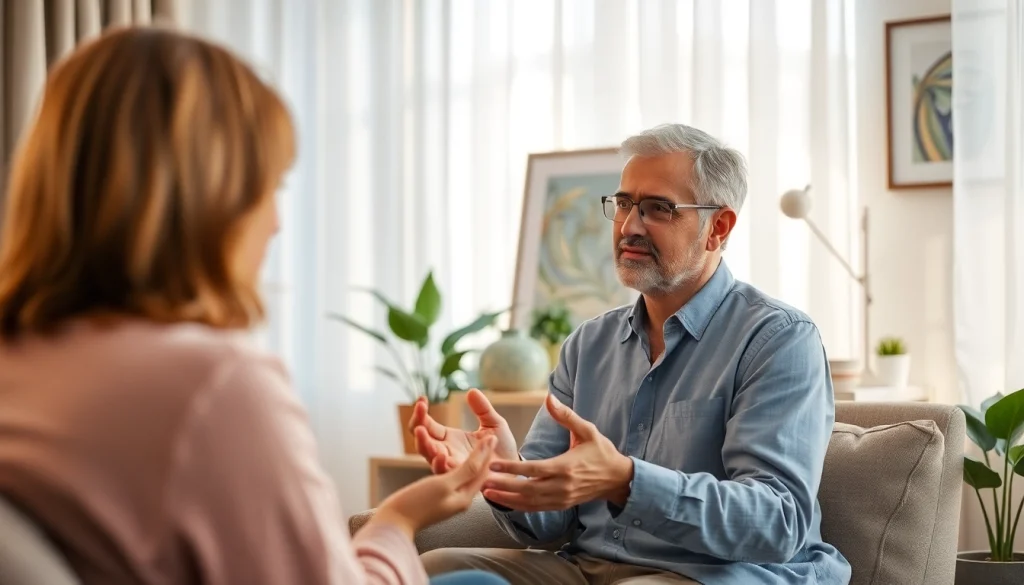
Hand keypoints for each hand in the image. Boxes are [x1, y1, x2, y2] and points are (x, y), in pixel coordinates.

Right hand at [372, 436, 497, 538]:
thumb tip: (487, 451)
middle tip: (487, 436)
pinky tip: (444, 454)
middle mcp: (459, 498)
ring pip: (459, 472)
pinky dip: (446, 462)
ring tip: (472, 442)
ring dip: (464, 456)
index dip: (488, 452)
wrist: (392, 523)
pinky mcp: (434, 496)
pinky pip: (445, 475)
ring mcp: (446, 497)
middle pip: (472, 471)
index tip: (493, 435)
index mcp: (465, 496)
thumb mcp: (445, 484)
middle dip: (478, 453)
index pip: (482, 471)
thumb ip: (467, 469)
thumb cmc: (418, 504)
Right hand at [409, 389, 518, 473]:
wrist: (514, 469)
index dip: (421, 413)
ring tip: (421, 431)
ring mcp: (452, 465)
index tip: (422, 399)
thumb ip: (483, 409)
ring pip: (429, 457)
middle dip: (417, 425)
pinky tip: (440, 455)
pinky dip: (441, 465)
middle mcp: (446, 452)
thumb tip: (472, 391)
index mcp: (448, 438)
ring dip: (423, 444)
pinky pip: (447, 474)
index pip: (426, 425)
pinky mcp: (462, 478)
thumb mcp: (494, 423)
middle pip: (422, 440)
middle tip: (420, 410)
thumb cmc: (501, 447)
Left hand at [481, 394, 633, 511]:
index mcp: (566, 467)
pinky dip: (518, 507)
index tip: (493, 464)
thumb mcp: (587, 430)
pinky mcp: (561, 505)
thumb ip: (566, 416)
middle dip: (503, 487)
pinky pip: (536, 509)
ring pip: (529, 503)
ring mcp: (561, 498)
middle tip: (481, 481)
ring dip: (507, 499)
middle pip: (527, 489)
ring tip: (486, 492)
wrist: (617, 479)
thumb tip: (549, 397)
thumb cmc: (601, 451)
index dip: (512, 468)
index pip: (534, 470)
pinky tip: (503, 501)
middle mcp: (562, 486)